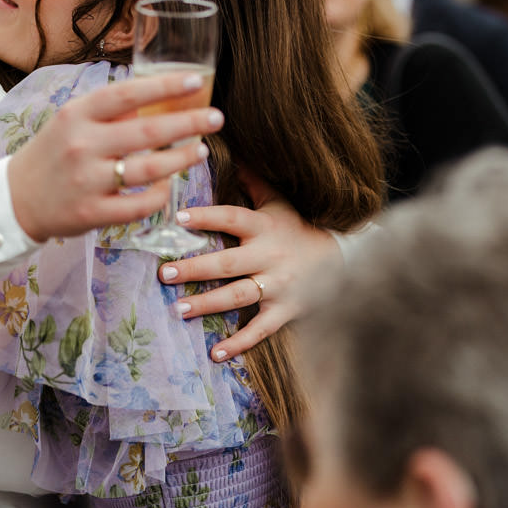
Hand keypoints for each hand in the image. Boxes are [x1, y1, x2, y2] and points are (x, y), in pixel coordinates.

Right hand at [7, 71, 222, 241]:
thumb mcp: (70, 121)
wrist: (15, 200)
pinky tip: (168, 186)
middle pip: (146, 131)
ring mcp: (87, 181)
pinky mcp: (92, 213)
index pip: (126, 94)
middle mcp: (81, 145)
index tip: (196, 80)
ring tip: (200, 149)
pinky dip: (159, 195)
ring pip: (148, 170)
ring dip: (181, 158)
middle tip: (216, 117)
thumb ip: (108, 110)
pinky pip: (139, 205)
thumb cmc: (52, 154)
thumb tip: (157, 97)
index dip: (164, 86)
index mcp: (76, 115)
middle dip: (188, 122)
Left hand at [159, 195, 337, 360]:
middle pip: (228, 263)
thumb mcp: (279, 203)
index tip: (179, 219)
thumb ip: (252, 182)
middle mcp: (270, 256)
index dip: (207, 217)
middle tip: (163, 274)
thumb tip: (225, 153)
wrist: (344, 260)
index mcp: (265, 227)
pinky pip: (261, 329)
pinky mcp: (287, 311)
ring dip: (208, 304)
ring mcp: (279, 285)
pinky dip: (239, 343)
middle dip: (195, 268)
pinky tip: (215, 354)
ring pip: (239, 296)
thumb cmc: (298, 229)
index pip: (233, 217)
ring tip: (178, 309)